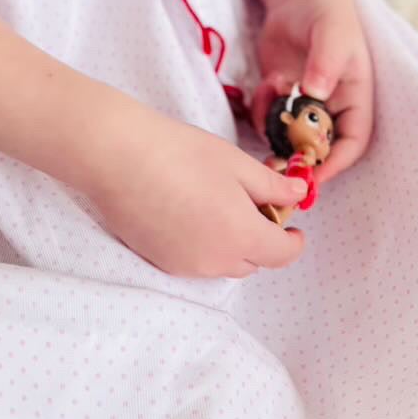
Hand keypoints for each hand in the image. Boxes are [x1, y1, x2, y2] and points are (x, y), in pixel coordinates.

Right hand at [81, 103, 310, 278]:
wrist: (119, 157)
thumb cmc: (180, 153)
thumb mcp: (236, 163)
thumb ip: (272, 186)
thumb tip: (298, 194)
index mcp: (241, 237)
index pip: (282, 255)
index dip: (294, 242)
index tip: (294, 226)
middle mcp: (215, 261)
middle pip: (254, 262)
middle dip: (262, 239)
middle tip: (254, 204)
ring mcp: (185, 265)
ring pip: (223, 264)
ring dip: (232, 244)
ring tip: (219, 205)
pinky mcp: (160, 261)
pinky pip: (195, 262)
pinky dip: (204, 245)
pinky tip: (190, 211)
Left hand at [248, 0, 374, 189]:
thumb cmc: (327, 15)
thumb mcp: (331, 37)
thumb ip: (325, 64)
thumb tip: (316, 93)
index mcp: (354, 98)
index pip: (353, 142)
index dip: (336, 162)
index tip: (314, 174)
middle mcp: (331, 107)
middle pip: (320, 146)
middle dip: (301, 157)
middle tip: (279, 165)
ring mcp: (304, 103)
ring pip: (291, 135)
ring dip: (276, 132)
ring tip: (267, 113)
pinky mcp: (281, 95)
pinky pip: (270, 117)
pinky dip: (262, 111)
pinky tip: (264, 87)